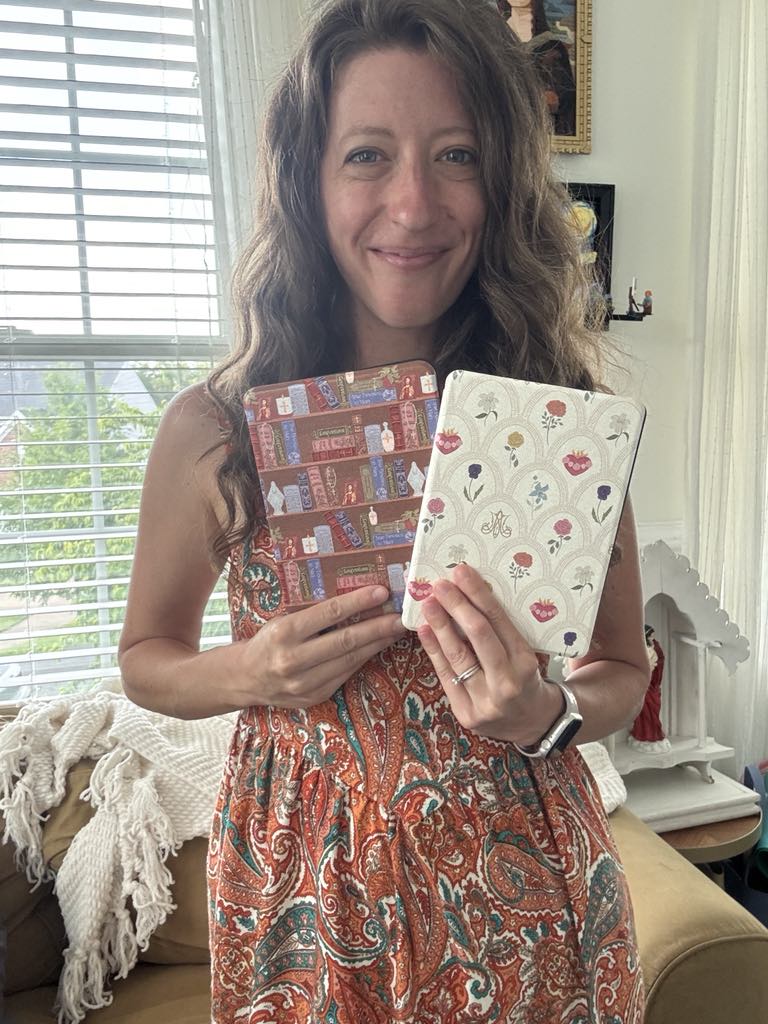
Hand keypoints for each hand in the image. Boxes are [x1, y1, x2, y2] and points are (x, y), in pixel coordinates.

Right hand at [237, 586, 405, 708]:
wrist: (244, 678)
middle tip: (401, 617)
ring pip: (349, 661)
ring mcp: (303, 683)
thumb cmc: (268, 641)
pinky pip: (344, 675)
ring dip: (376, 645)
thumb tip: (355, 600)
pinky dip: (362, 660)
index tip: (382, 592)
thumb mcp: (283, 620)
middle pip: (345, 641)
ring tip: (395, 631)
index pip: (329, 614)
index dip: (358, 602)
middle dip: (378, 627)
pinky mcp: (313, 697)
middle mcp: (293, 660)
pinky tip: (376, 648)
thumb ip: (314, 615)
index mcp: (284, 633)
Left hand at [416, 564, 556, 744]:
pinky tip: (424, 630)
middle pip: (479, 636)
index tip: (462, 573)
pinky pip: (446, 677)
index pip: (499, 622)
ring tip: (428, 603)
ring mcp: (486, 701)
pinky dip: (433, 651)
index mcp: (526, 662)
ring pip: (459, 656)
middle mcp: (508, 682)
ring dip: (440, 626)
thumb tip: (471, 594)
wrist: (533, 724)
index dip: (478, 595)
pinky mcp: (466, 713)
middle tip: (441, 584)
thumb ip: (503, 631)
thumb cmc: (526, 679)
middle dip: (457, 606)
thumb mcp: (526, 654)